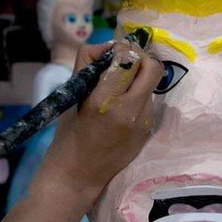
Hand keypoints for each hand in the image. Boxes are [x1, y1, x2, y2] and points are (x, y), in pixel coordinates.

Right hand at [42, 40, 163, 196]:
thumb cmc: (69, 133)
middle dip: (140, 58)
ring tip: (120, 87)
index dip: (122, 50)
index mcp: (105, 101)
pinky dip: (139, 95)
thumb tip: (110, 46)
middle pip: (152, 67)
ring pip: (152, 83)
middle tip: (125, 62)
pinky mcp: (149, 131)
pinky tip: (123, 106)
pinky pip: (149, 101)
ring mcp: (143, 123)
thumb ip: (89, 64)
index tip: (113, 53)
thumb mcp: (73, 94)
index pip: (128, 59)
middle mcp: (129, 111)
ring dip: (139, 77)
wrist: (78, 175)